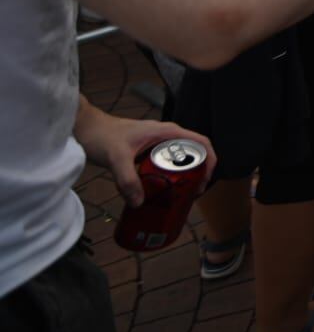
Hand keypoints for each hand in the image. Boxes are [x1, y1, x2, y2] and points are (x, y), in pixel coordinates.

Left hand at [76, 103, 216, 206]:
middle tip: (190, 195)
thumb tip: (140, 203)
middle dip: (196, 175)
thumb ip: (127, 179)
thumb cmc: (102, 135)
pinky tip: (157, 192)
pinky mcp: (146, 152)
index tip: (205, 181)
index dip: (209, 161)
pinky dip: (166, 178)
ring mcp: (156, 144)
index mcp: (168, 132)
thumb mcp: (116, 157)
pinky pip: (163, 165)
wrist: (85, 128)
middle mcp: (166, 137)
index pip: (201, 143)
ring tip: (177, 196)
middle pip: (192, 154)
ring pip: (178, 161)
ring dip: (182, 178)